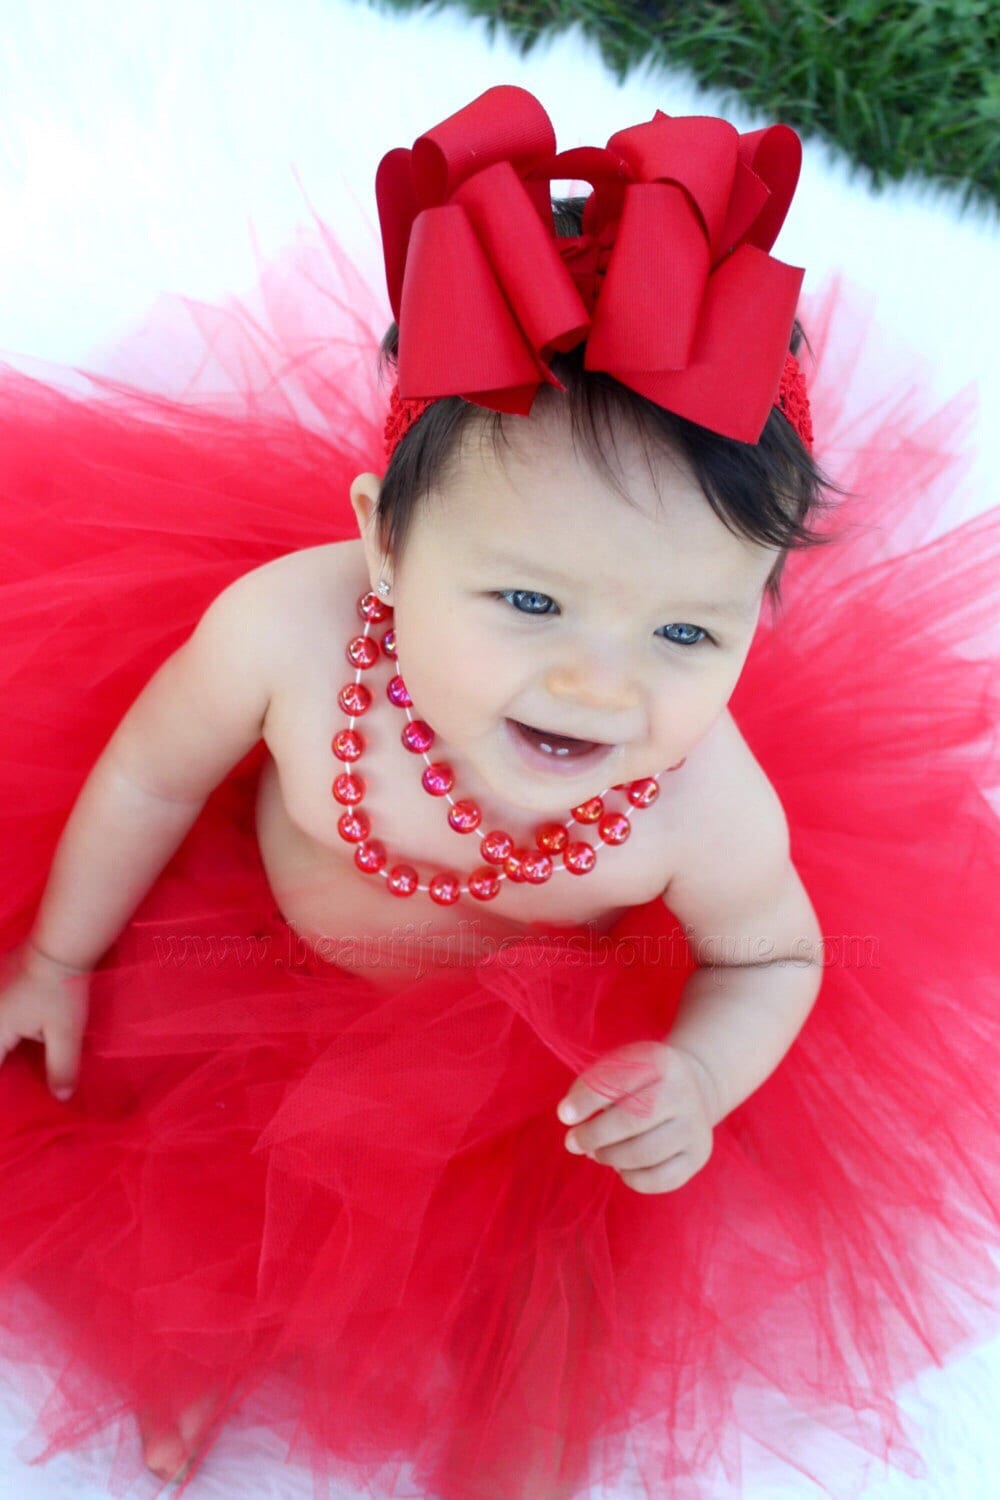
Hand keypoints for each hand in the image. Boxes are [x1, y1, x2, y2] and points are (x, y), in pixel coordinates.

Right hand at [0, 941, 90, 1100]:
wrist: (59, 944)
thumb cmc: (61, 991)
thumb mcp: (66, 1034)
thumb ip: (61, 1067)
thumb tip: (61, 1098)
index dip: (4, 1080)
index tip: (11, 1086)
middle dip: (5, 1054)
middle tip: (17, 1065)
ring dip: (4, 1042)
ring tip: (13, 1047)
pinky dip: (5, 1022)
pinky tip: (16, 1025)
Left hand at [556, 1039, 717, 1193]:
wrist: (695, 1086)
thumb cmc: (643, 1079)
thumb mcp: (621, 1067)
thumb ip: (592, 1087)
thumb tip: (570, 1119)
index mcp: (661, 1062)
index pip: (620, 1081)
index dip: (588, 1100)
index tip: (563, 1115)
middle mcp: (684, 1092)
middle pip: (633, 1121)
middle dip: (594, 1135)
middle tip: (572, 1142)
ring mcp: (695, 1126)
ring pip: (645, 1153)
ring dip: (610, 1157)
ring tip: (596, 1152)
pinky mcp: (698, 1155)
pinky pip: (661, 1179)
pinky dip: (632, 1178)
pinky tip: (621, 1167)